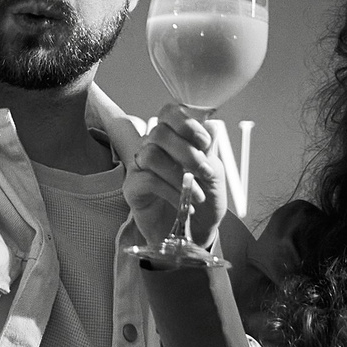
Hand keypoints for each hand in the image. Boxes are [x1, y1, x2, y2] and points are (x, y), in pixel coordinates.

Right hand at [124, 103, 229, 250]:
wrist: (194, 233)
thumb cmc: (202, 201)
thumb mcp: (214, 174)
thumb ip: (209, 151)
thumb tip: (211, 126)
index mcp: (174, 138)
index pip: (169, 113)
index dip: (186, 123)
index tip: (205, 143)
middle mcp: (153, 147)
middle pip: (159, 132)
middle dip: (187, 152)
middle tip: (205, 172)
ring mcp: (140, 167)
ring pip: (151, 155)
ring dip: (179, 175)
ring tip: (197, 194)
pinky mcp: (133, 188)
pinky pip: (148, 180)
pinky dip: (172, 192)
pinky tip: (185, 205)